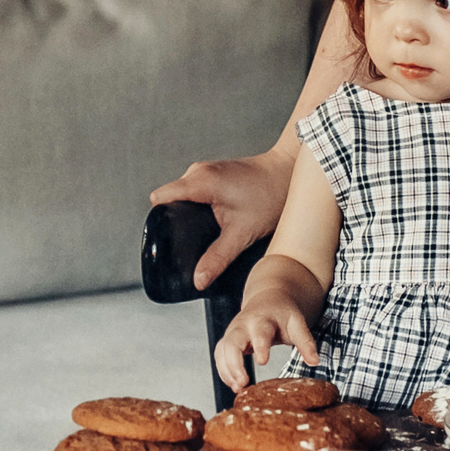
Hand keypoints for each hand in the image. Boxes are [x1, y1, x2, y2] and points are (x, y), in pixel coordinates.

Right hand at [151, 151, 290, 289]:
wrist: (289, 172)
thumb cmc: (271, 196)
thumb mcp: (242, 234)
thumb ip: (217, 259)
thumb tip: (198, 280)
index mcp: (199, 181)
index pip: (160, 199)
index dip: (161, 220)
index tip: (170, 239)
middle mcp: (198, 171)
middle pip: (170, 199)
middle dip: (176, 221)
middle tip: (193, 241)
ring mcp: (206, 170)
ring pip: (182, 195)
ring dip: (189, 213)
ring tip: (207, 230)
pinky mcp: (214, 173)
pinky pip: (194, 191)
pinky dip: (199, 206)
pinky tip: (214, 220)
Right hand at [212, 296, 318, 394]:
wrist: (268, 299)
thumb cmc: (282, 314)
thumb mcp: (297, 323)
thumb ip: (305, 342)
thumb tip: (315, 361)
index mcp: (262, 319)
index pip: (259, 333)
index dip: (260, 347)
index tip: (262, 362)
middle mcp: (243, 325)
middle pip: (231, 343)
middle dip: (234, 364)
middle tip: (243, 383)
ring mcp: (232, 332)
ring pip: (222, 351)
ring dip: (227, 371)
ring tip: (238, 389)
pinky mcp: (227, 340)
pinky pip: (219, 356)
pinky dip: (224, 371)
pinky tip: (234, 385)